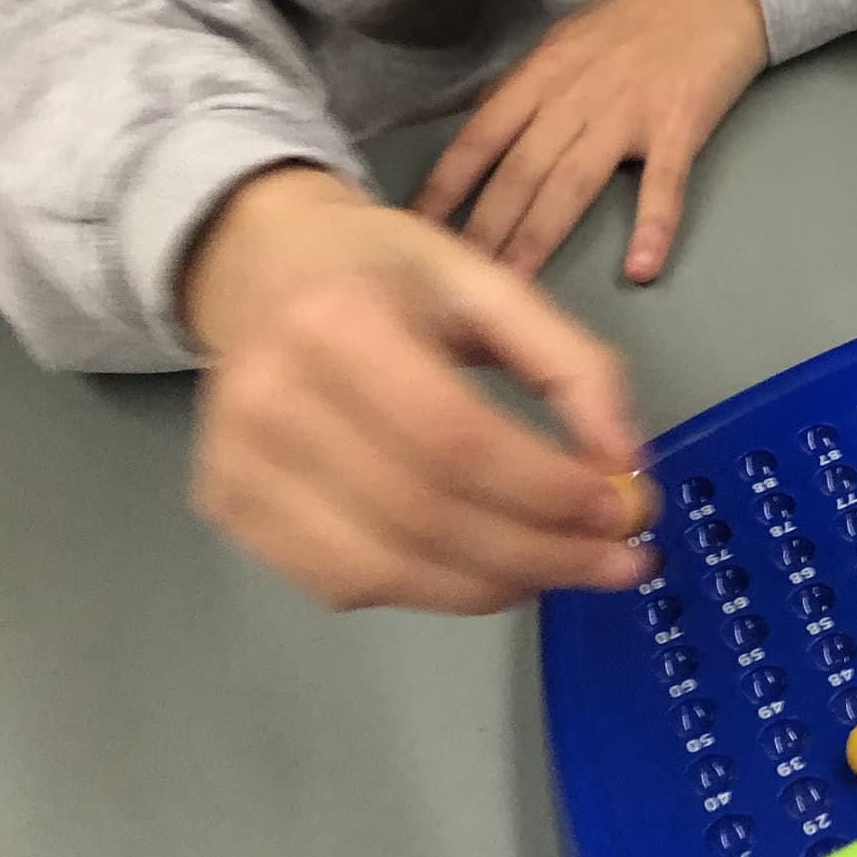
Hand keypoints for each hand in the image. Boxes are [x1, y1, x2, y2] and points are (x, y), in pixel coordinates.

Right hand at [185, 166, 657, 613]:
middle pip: (426, 516)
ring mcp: (237, 461)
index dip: (549, 491)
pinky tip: (487, 568)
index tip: (627, 512)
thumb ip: (573, 364)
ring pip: (386, 570)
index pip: (457, 438)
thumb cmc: (385, 273)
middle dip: (543, 554)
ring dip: (496, 587)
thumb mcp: (490, 284)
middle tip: (619, 563)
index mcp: (338, 320)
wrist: (262, 265)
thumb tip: (628, 464)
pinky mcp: (228, 507)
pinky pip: (344, 585)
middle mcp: (270, 395)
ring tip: (565, 569)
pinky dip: (431, 592)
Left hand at [413, 0, 768, 280]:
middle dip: (483, 230)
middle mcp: (575, 94)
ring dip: (539, 238)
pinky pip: (664, 184)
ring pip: (572, 184)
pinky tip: (641, 268)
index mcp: (542, 73)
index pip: (478, 138)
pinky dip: (653, 226)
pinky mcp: (680, 125)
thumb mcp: (569, 40)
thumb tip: (485, 128)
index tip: (415, 229)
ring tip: (515, 286)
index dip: (444, 187)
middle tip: (456, 280)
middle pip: (518, 171)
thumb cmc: (643, 16)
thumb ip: (529, 88)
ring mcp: (628, 112)